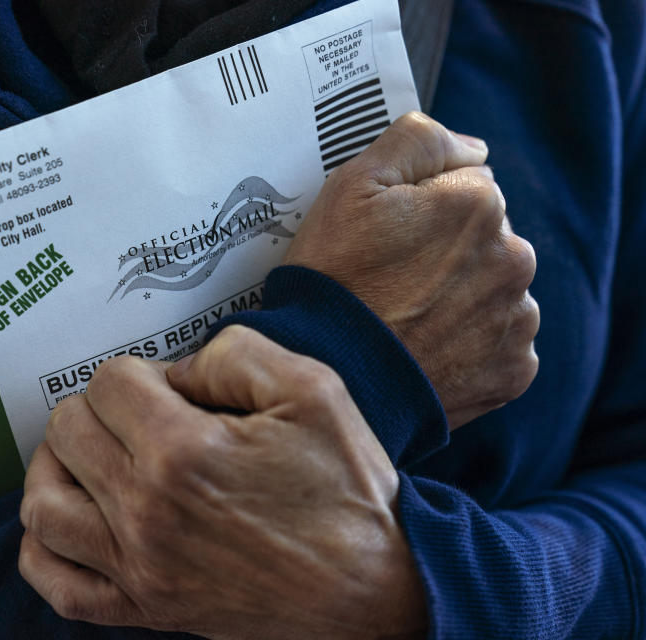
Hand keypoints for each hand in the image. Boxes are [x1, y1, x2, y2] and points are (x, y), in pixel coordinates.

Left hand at [19, 326, 426, 639]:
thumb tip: (176, 369)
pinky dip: (44, 547)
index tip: (172, 389)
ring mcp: (139, 568)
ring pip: (42, 503)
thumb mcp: (314, 391)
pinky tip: (73, 518)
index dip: (140, 372)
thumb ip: (234, 353)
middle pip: (68, 430)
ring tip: (93, 453)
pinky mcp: (143, 608)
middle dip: (101, 408)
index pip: (108, 382)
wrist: (375, 594)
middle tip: (142, 415)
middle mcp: (146, 512)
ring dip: (57, 465)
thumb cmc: (349, 495)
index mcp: (184, 452)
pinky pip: (56, 583)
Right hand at [285, 111, 538, 428]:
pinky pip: (497, 342)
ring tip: (404, 318)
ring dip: (460, 296)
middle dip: (445, 249)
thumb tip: (471, 148)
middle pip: (482, 236)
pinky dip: (467, 344)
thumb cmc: (334, 282)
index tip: (386, 237)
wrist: (334, 379)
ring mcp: (517, 318)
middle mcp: (514, 256)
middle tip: (390, 280)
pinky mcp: (514, 369)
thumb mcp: (350, 185)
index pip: (464, 182)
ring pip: (491, 288)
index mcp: (479, 203)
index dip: (418, 207)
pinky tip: (424, 348)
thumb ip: (415, 140)